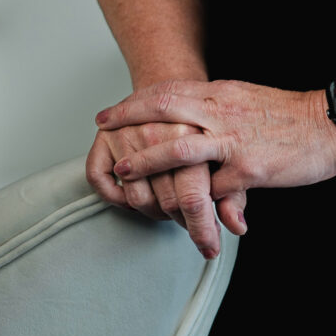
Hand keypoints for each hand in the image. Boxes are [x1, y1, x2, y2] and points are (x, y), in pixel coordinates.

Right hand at [85, 117, 248, 259]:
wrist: (184, 86)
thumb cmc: (209, 124)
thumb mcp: (232, 153)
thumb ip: (235, 193)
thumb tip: (238, 228)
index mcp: (198, 135)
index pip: (195, 198)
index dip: (203, 229)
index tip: (209, 249)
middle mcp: (162, 132)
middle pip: (165, 199)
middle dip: (177, 220)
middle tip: (184, 222)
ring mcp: (132, 130)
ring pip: (135, 194)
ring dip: (149, 210)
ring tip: (162, 207)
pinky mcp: (106, 132)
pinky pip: (98, 176)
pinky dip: (110, 193)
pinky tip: (127, 188)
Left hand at [94, 78, 335, 209]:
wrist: (333, 125)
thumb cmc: (294, 114)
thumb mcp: (249, 99)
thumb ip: (219, 107)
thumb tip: (191, 111)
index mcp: (223, 93)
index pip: (169, 90)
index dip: (135, 100)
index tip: (113, 109)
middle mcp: (223, 111)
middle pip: (164, 109)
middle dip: (128, 119)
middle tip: (103, 127)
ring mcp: (234, 141)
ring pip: (178, 148)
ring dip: (145, 160)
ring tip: (123, 171)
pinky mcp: (248, 170)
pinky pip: (212, 189)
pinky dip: (194, 204)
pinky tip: (183, 216)